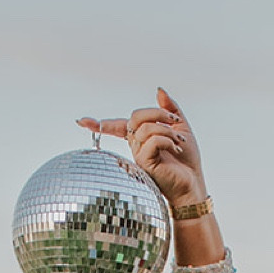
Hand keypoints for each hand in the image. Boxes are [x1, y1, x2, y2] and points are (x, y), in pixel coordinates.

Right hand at [76, 88, 206, 211]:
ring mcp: (138, 154)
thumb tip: (158, 90)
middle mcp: (136, 145)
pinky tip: (176, 149)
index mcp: (141, 136)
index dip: (100, 123)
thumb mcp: (181, 127)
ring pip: (145, 128)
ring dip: (167, 130)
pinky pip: (152, 140)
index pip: (118, 126)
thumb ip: (169, 108)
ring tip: (178, 142)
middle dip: (158, 113)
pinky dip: (167, 140)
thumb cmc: (187, 160)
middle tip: (175, 121)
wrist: (193, 182)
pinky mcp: (144, 163)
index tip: (80, 121)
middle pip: (135, 117)